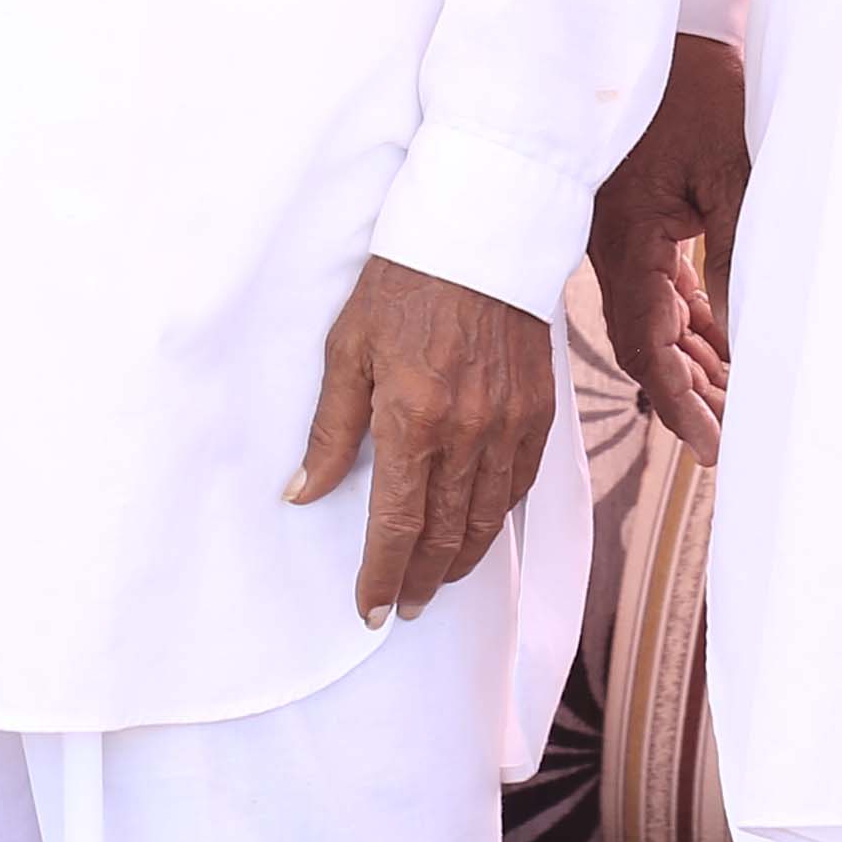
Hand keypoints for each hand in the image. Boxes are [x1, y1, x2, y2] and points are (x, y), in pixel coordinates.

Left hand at [291, 256, 560, 623]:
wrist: (478, 232)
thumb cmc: (401, 284)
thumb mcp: (347, 349)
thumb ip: (330, 432)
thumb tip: (302, 495)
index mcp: (414, 419)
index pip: (397, 525)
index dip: (382, 575)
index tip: (370, 609)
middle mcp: (468, 433)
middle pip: (446, 535)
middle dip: (423, 581)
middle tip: (405, 607)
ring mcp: (510, 424)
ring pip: (488, 519)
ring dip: (461, 560)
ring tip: (438, 581)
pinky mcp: (539, 410)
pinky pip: (520, 484)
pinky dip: (498, 517)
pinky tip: (479, 528)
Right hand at [588, 31, 748, 454]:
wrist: (667, 27)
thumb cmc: (695, 87)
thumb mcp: (731, 169)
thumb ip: (736, 255)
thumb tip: (744, 338)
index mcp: (624, 240)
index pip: (645, 345)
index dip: (679, 401)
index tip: (712, 443)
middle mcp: (614, 246)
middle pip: (646, 342)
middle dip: (689, 393)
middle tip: (733, 437)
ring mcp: (623, 234)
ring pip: (655, 319)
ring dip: (693, 360)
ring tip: (736, 402)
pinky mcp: (638, 219)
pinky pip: (661, 286)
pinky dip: (690, 320)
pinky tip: (721, 345)